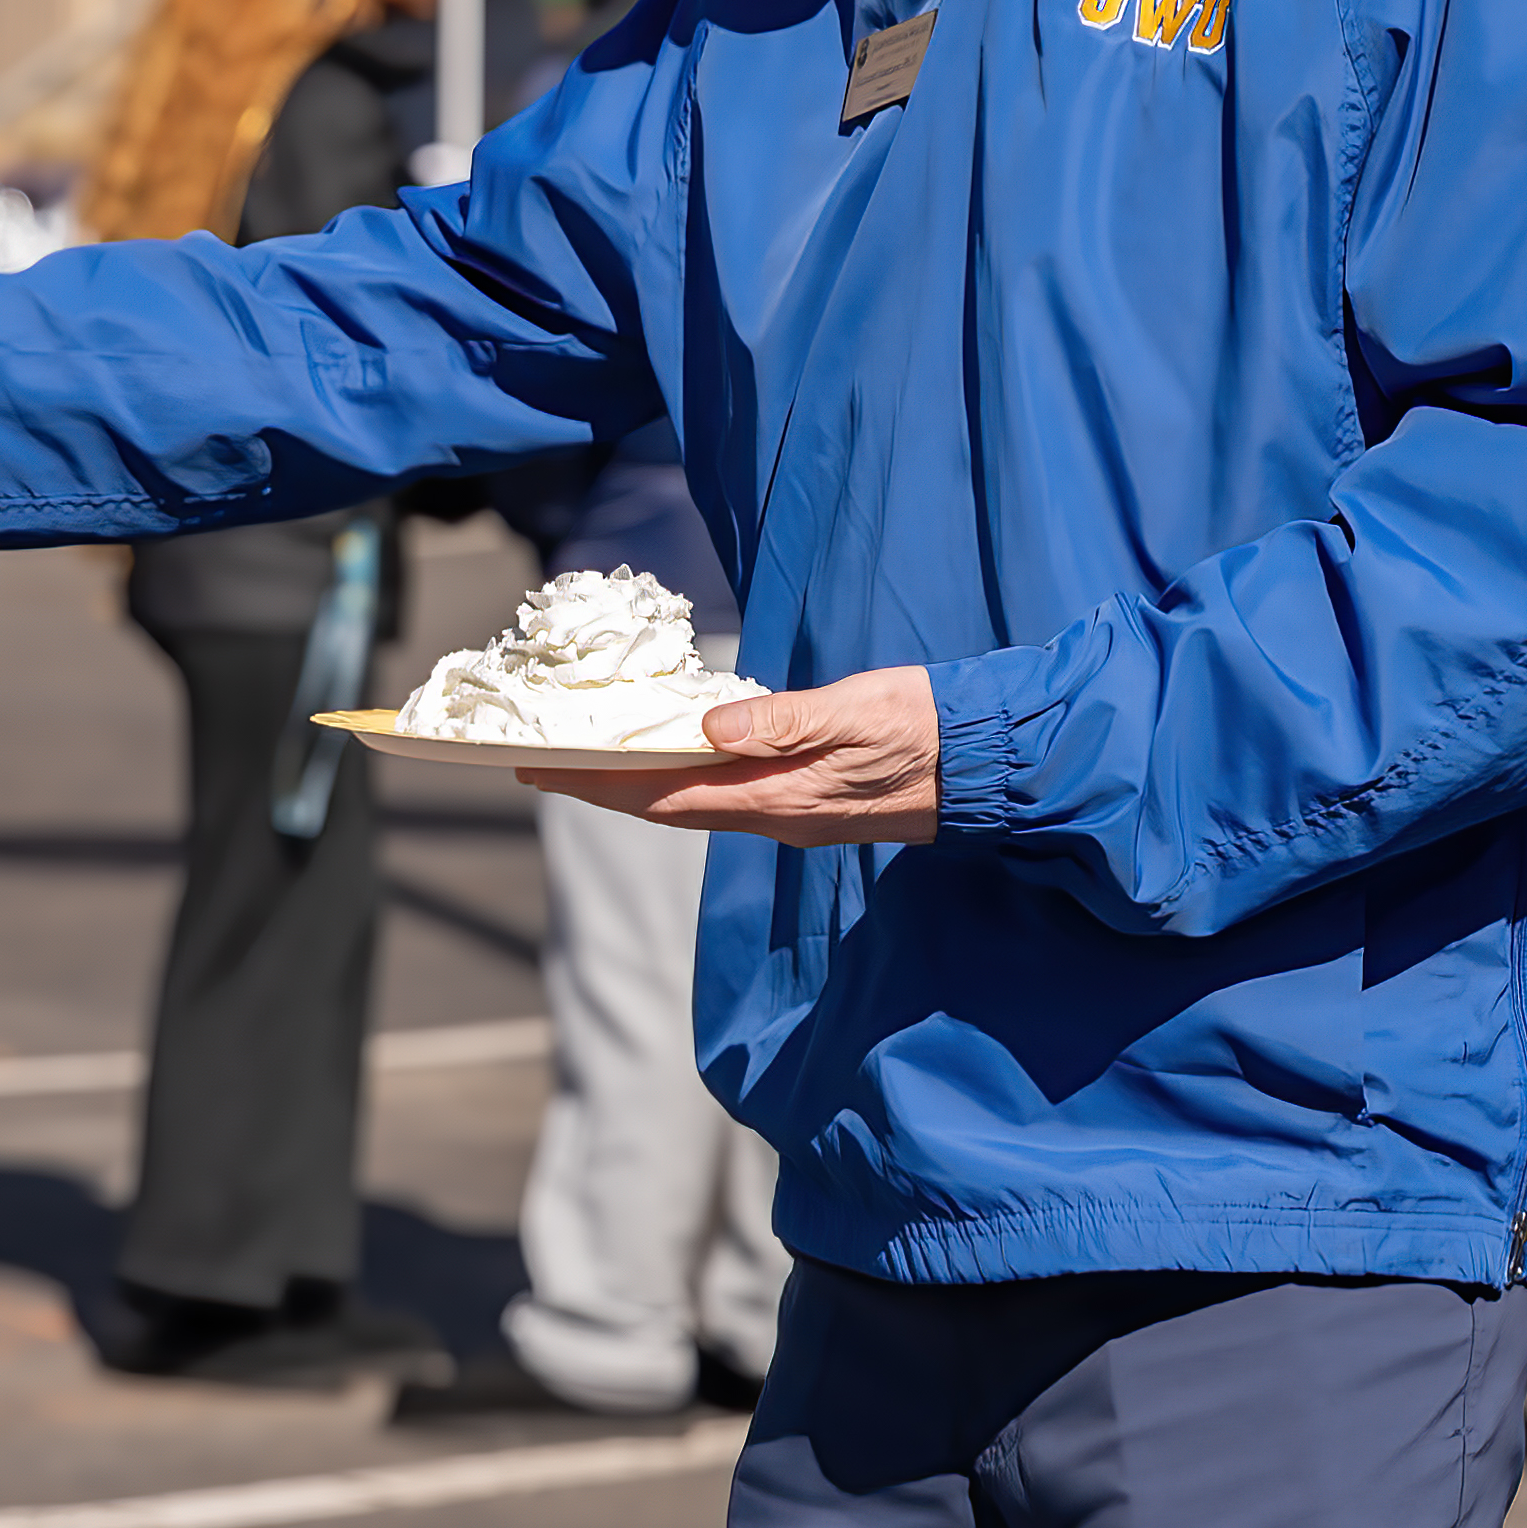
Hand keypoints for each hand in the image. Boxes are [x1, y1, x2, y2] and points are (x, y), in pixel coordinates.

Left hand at [525, 666, 942, 844]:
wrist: (987, 764)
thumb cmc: (926, 728)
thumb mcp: (857, 711)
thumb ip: (784, 720)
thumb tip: (710, 726)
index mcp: (778, 797)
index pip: (664, 794)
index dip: (598, 783)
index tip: (543, 769)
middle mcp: (775, 816)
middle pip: (665, 806)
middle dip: (599, 788)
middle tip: (539, 767)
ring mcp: (790, 814)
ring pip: (690, 805)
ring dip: (634, 788)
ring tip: (585, 766)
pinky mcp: (805, 802)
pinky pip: (720, 798)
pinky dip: (679, 780)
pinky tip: (667, 761)